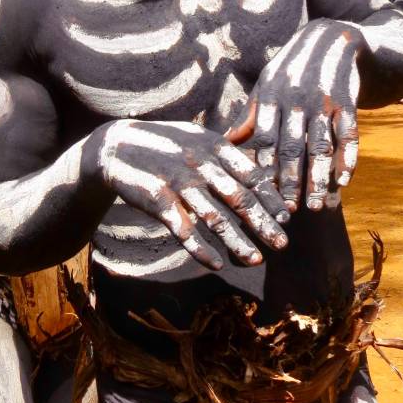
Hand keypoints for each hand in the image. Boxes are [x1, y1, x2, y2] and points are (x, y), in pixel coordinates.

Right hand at [96, 119, 288, 269]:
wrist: (116, 146)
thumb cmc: (164, 144)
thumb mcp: (197, 137)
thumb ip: (226, 152)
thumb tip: (261, 172)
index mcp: (214, 147)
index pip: (252, 176)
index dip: (271, 199)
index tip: (286, 219)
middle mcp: (200, 164)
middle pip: (239, 199)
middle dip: (263, 224)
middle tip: (282, 245)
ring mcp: (179, 183)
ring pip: (215, 218)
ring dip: (237, 242)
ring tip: (255, 261)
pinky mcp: (158, 201)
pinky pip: (184, 230)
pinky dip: (200, 250)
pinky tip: (216, 265)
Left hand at [227, 19, 360, 211]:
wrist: (329, 40)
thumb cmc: (289, 72)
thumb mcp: (266, 88)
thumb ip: (249, 117)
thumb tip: (222, 144)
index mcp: (270, 97)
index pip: (263, 139)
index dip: (262, 168)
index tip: (259, 196)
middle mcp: (295, 99)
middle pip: (291, 147)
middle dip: (289, 181)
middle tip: (286, 212)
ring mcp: (323, 100)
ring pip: (320, 145)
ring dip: (318, 178)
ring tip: (315, 207)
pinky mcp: (348, 100)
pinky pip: (349, 134)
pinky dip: (347, 159)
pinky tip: (343, 182)